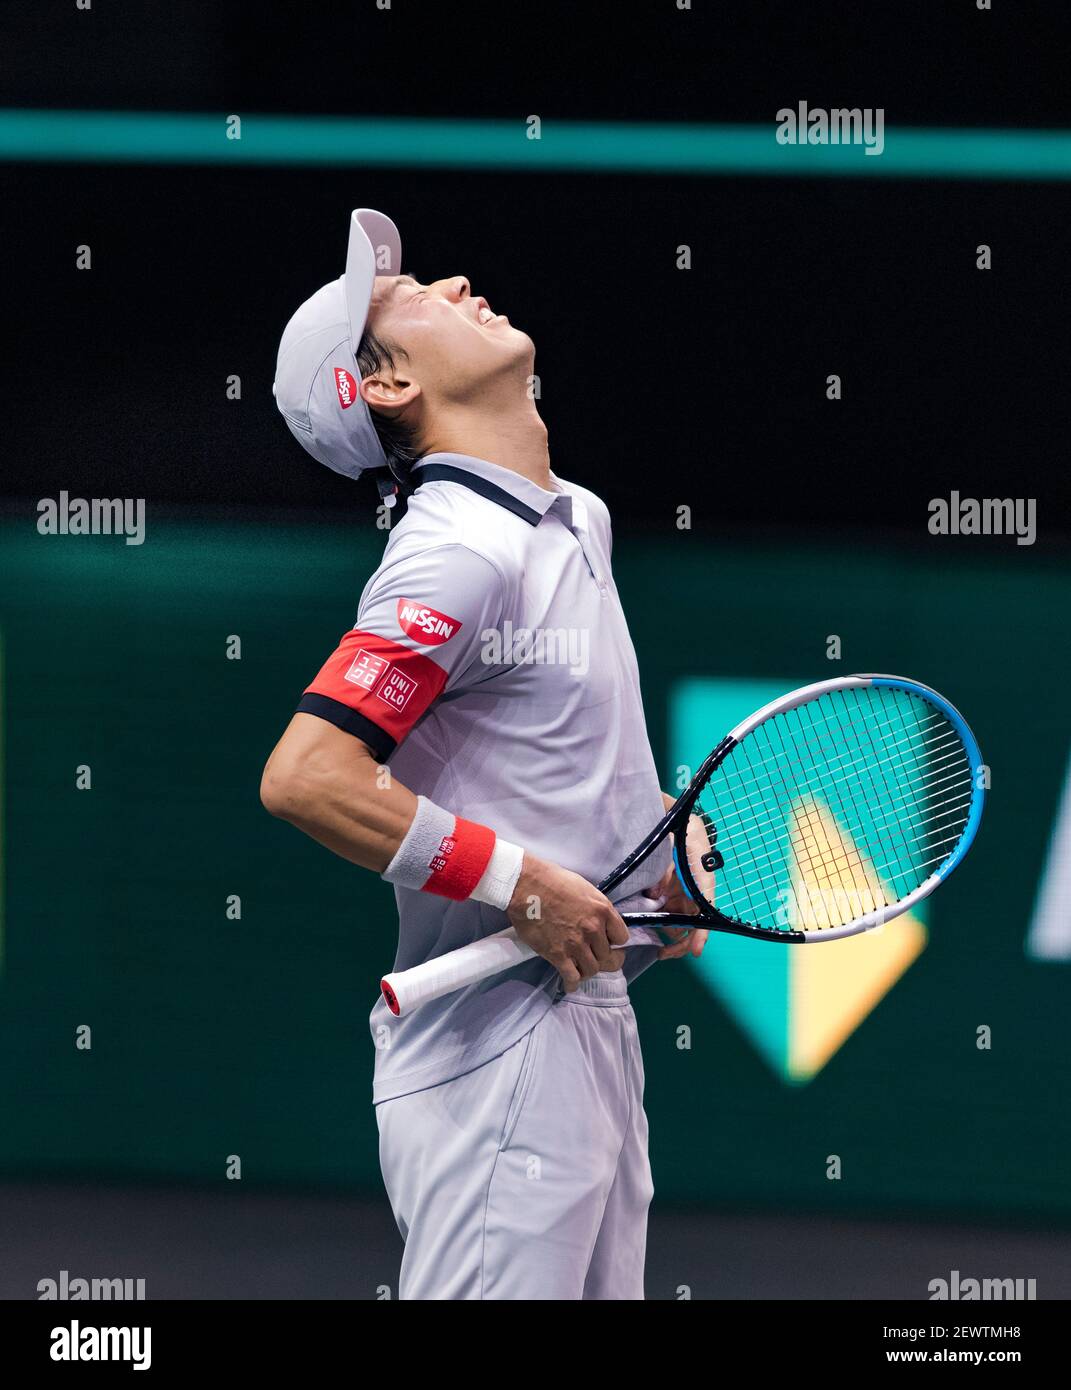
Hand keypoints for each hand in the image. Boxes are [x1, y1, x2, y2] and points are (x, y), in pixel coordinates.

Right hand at [507, 854, 629, 991]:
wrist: (526, 885)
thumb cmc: (553, 881)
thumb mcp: (585, 889)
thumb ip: (596, 909)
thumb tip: (599, 923)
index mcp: (603, 910)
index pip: (622, 938)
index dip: (615, 942)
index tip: (608, 943)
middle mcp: (593, 930)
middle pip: (608, 956)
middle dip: (601, 958)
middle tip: (594, 957)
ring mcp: (576, 944)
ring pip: (592, 969)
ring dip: (587, 970)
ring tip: (580, 968)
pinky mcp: (558, 955)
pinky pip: (572, 977)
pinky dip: (573, 983)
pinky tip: (570, 983)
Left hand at [643, 812, 711, 961]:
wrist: (681, 822)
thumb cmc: (687, 836)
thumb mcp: (679, 850)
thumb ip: (667, 872)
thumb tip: (656, 894)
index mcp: (702, 886)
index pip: (704, 915)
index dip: (700, 935)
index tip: (695, 951)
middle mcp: (694, 895)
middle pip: (690, 925)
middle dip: (678, 943)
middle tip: (662, 954)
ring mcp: (682, 894)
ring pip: (676, 921)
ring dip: (666, 929)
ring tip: (653, 936)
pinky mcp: (671, 891)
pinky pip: (665, 910)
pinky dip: (658, 916)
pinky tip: (648, 917)